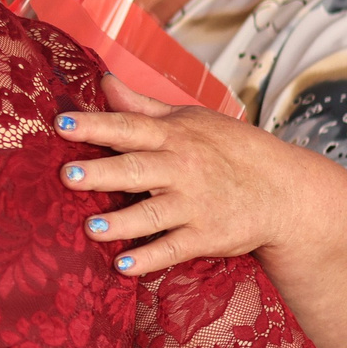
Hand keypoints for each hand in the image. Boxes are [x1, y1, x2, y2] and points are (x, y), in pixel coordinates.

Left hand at [55, 73, 305, 275]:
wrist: (285, 189)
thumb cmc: (230, 149)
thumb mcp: (191, 119)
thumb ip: (142, 106)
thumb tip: (103, 81)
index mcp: (173, 136)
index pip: (128, 127)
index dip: (95, 126)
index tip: (62, 125)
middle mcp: (181, 168)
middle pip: (135, 169)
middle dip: (100, 173)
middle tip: (66, 176)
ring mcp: (194, 204)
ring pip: (152, 213)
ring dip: (121, 222)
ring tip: (91, 228)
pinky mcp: (206, 236)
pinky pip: (173, 248)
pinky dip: (149, 258)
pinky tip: (123, 266)